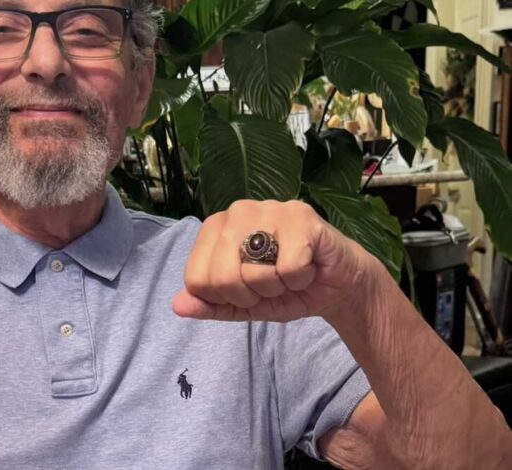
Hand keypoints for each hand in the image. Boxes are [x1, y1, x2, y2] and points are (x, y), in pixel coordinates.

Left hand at [172, 200, 382, 321]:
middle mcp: (237, 212)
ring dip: (275, 287)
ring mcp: (268, 208)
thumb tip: (177, 305)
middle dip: (250, 295)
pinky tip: (307, 266)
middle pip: (220, 277)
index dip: (224, 298)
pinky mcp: (301, 215)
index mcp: (215, 229)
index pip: (196, 279)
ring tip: (288, 273)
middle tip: (271, 284)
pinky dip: (299, 279)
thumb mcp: (241, 304)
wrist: (337, 286)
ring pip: (252, 272)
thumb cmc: (285, 289)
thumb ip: (209, 305)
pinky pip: (287, 268)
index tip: (247, 290)